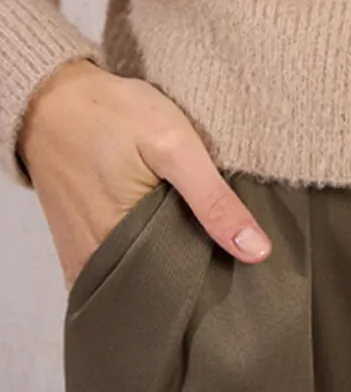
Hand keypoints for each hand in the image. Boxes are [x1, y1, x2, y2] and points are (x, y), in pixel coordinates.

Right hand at [18, 59, 273, 292]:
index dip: (210, 283)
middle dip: (190, 277)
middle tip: (227, 261)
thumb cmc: (114, 116)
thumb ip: (213, 200)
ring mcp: (84, 258)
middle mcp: (97, 265)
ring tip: (201, 248)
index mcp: (122, 249)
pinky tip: (165, 237)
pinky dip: (140, 257)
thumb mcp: (174, 146)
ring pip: (136, 279)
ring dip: (166, 265)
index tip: (241, 277)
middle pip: (156, 289)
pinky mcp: (77, 245)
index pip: (177, 291)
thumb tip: (257, 252)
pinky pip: (115, 266)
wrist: (52, 100)